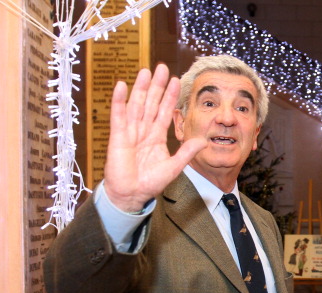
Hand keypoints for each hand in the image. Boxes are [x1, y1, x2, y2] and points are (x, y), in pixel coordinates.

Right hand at [103, 64, 206, 211]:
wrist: (132, 195)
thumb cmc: (150, 183)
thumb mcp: (173, 167)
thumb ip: (186, 153)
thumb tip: (204, 141)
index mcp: (156, 137)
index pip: (165, 112)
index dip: (170, 96)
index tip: (176, 80)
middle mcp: (143, 131)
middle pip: (151, 103)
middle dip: (157, 86)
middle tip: (162, 67)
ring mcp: (130, 132)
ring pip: (136, 105)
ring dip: (141, 88)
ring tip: (146, 71)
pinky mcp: (117, 137)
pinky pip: (118, 116)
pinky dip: (118, 101)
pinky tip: (121, 85)